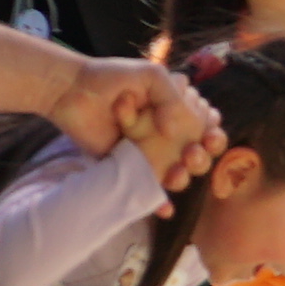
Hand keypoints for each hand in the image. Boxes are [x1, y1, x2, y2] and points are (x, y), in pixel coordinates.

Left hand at [45, 52, 221, 187]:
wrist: (71, 90)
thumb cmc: (111, 78)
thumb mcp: (150, 75)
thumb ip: (171, 98)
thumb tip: (174, 131)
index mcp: (176, 110)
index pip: (207, 127)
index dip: (213, 135)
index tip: (208, 136)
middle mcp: (166, 133)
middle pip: (197, 153)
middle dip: (202, 157)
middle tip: (191, 154)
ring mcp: (148, 151)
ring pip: (177, 172)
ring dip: (183, 177)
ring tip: (175, 173)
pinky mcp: (127, 165)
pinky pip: (146, 187)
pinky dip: (158, 202)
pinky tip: (164, 210)